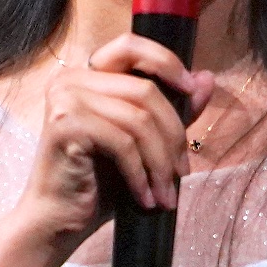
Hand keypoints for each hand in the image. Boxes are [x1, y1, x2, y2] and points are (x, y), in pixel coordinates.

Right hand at [7, 35, 215, 256]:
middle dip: (173, 135)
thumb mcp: (144, 142)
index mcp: (88, 75)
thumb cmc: (99, 182)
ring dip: (160, 162)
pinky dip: (141, 174)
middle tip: (182, 172)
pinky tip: (146, 198)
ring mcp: (65, 98)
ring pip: (139, 119)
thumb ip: (172, 110)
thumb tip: (207, 79)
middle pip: (145, 90)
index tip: (191, 91)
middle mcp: (71, 78)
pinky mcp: (64, 125)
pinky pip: (123, 143)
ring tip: (167, 194)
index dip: (166, 62)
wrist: (59, 219)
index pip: (131, 46)